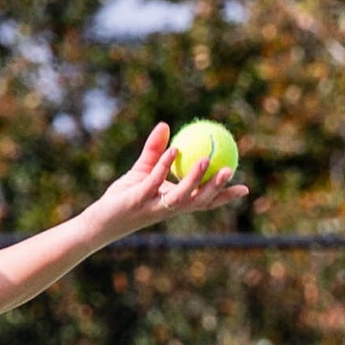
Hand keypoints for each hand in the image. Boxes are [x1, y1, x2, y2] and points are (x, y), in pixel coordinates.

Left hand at [86, 123, 247, 240]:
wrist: (99, 220)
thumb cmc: (123, 197)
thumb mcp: (142, 171)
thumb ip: (155, 151)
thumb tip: (165, 125)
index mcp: (174, 203)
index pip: (203, 201)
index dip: (224, 196)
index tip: (245, 188)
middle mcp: (168, 207)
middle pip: (198, 201)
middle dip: (216, 189)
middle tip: (230, 170)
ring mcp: (153, 206)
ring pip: (180, 196)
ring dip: (195, 178)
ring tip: (206, 160)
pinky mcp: (137, 200)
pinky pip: (154, 182)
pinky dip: (165, 166)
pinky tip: (174, 150)